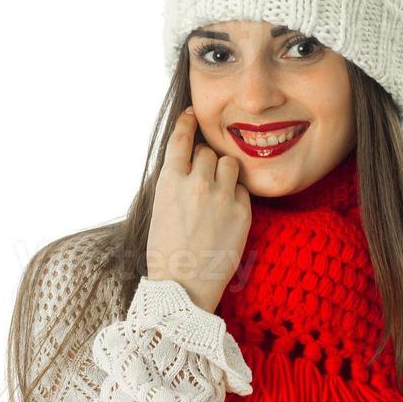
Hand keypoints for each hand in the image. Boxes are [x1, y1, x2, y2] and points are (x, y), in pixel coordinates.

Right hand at [146, 106, 250, 313]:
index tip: (192, 114)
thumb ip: (175, 182)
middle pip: (207, 152)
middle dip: (205, 160)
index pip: (181, 139)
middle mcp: (196, 183)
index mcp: (168, 181)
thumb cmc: (166, 252)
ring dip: (224, 171)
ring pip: (229, 163)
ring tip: (217, 192)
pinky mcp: (242, 211)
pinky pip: (242, 188)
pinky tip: (226, 212)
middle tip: (202, 180)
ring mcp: (221, 196)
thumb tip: (190, 163)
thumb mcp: (159, 209)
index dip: (187, 123)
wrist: (183, 287)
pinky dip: (236, 194)